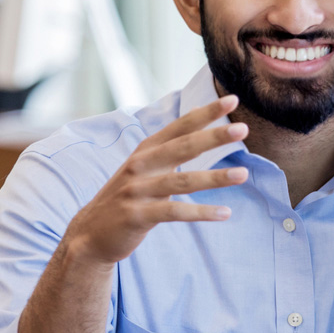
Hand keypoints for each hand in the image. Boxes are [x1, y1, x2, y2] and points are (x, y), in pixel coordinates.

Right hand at [58, 96, 248, 266]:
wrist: (90, 234)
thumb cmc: (126, 198)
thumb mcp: (143, 168)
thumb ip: (168, 147)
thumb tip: (198, 119)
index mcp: (145, 151)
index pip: (180, 127)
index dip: (205, 113)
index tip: (232, 99)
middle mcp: (140, 166)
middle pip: (182, 147)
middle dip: (213, 137)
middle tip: (242, 128)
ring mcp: (137, 190)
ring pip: (181, 181)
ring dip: (214, 178)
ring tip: (243, 174)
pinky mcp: (137, 216)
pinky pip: (174, 213)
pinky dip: (201, 213)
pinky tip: (225, 213)